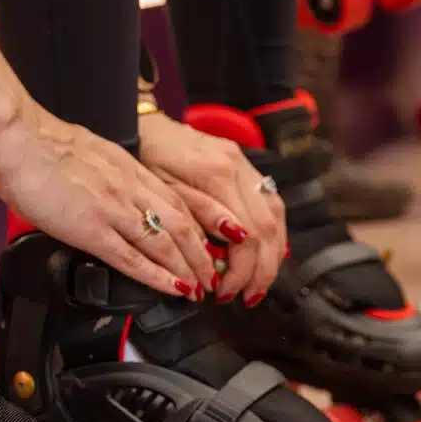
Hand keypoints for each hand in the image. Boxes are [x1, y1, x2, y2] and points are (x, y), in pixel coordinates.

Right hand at [0, 101, 227, 299]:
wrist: (17, 137)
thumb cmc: (39, 142)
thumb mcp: (85, 153)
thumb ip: (101, 174)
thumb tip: (101, 186)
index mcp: (128, 167)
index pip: (176, 200)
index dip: (196, 227)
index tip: (204, 245)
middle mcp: (129, 186)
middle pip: (182, 223)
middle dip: (202, 254)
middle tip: (211, 276)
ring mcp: (113, 208)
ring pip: (166, 242)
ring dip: (188, 269)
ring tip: (200, 290)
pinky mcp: (91, 228)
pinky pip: (133, 258)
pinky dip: (159, 277)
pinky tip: (173, 289)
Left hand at [137, 112, 287, 306]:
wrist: (144, 125)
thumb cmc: (146, 159)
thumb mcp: (163, 191)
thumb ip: (200, 213)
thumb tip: (235, 239)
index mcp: (217, 175)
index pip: (248, 234)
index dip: (242, 270)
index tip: (226, 292)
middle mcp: (238, 167)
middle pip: (269, 227)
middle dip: (261, 269)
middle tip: (247, 296)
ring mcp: (244, 163)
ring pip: (276, 214)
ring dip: (271, 253)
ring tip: (256, 281)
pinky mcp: (243, 163)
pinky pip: (269, 201)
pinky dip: (270, 232)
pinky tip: (262, 251)